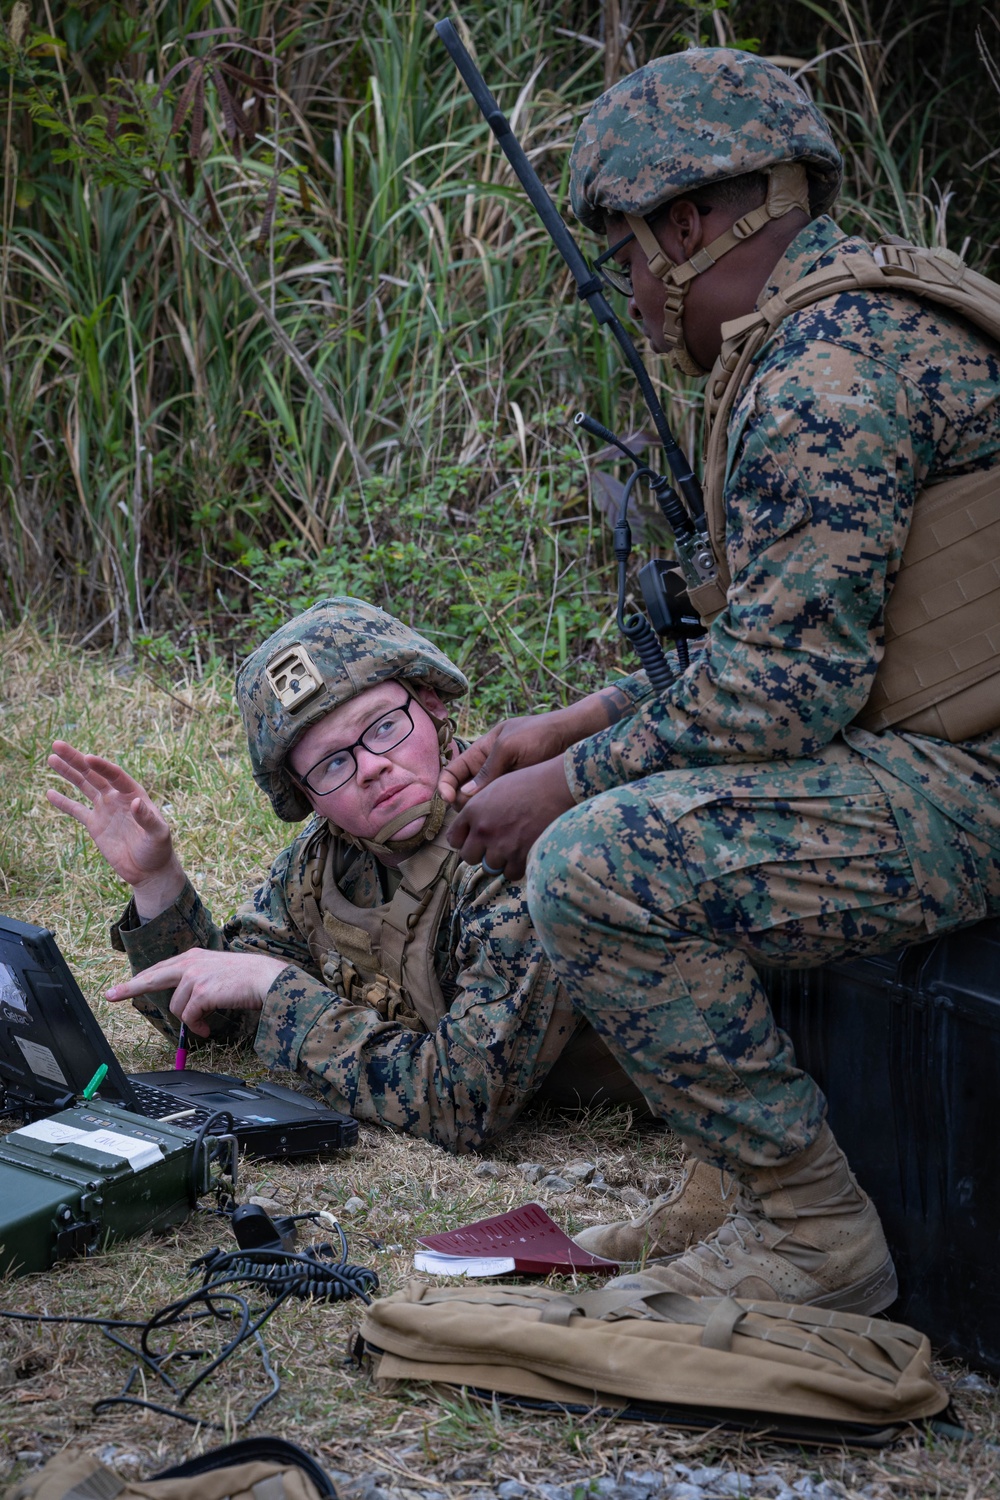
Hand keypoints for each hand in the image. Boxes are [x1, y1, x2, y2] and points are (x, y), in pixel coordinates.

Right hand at [47, 741, 185, 915]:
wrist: (149, 870)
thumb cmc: (158, 850)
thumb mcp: (158, 834)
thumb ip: (147, 818)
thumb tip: (135, 802)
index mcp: (133, 794)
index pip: (115, 775)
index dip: (101, 766)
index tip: (87, 757)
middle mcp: (117, 797)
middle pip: (94, 774)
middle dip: (76, 760)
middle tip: (58, 744)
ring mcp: (105, 809)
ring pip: (83, 786)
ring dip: (68, 772)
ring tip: (52, 757)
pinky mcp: (95, 825)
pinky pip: (76, 810)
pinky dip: (63, 802)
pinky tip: (49, 792)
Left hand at [106, 948, 288, 1037]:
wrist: (267, 979)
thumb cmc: (248, 978)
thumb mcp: (218, 971)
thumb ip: (199, 979)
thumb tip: (186, 1004)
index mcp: (194, 956)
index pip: (160, 968)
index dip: (140, 979)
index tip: (120, 987)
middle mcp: (192, 963)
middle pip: (152, 977)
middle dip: (129, 987)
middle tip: (109, 995)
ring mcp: (196, 976)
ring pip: (177, 1007)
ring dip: (189, 1020)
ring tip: (204, 1023)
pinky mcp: (202, 992)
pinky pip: (190, 1017)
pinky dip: (197, 1027)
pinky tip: (206, 1029)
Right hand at [439, 692, 618, 805]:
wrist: (575, 737)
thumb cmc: (540, 734)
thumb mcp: (509, 747)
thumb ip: (487, 771)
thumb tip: (465, 797)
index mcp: (482, 751)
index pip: (453, 771)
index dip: (446, 785)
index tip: (449, 799)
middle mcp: (490, 769)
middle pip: (465, 793)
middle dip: (463, 803)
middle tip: (475, 811)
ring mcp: (505, 783)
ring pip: (483, 804)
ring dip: (481, 812)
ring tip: (490, 819)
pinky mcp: (519, 795)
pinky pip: (502, 808)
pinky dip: (499, 816)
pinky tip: (505, 822)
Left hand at [446, 757, 575, 879]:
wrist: (558, 787)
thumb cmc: (530, 782)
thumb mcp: (496, 787)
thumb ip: (479, 808)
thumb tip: (473, 826)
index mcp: (474, 810)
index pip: (453, 838)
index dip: (464, 840)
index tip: (474, 840)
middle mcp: (483, 829)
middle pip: (468, 857)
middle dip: (480, 853)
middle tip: (495, 845)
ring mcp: (501, 845)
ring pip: (490, 867)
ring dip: (500, 860)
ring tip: (515, 846)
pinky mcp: (520, 856)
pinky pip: (510, 873)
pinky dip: (517, 867)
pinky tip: (525, 854)